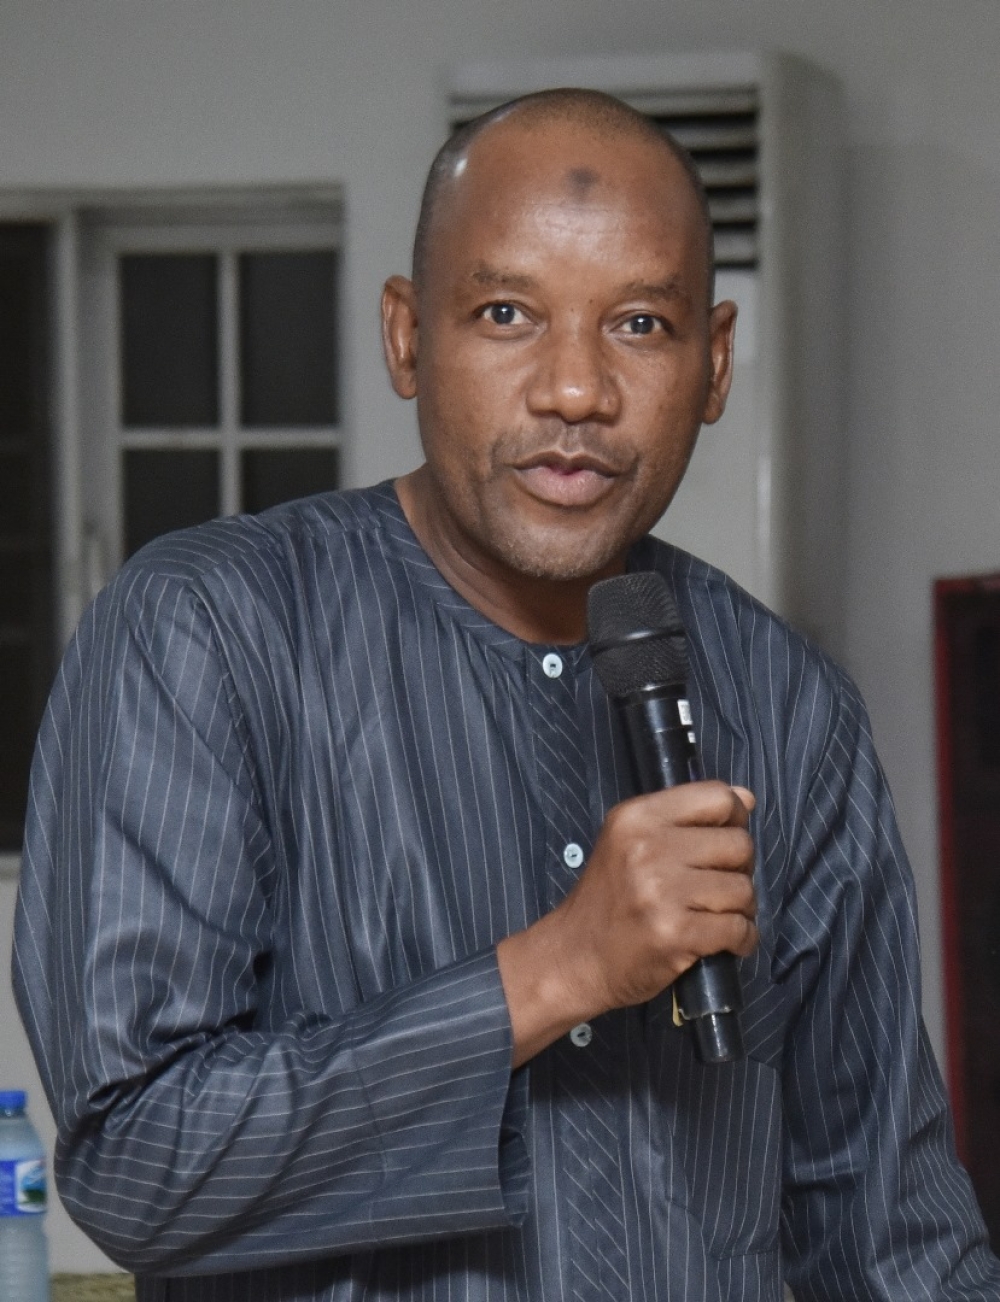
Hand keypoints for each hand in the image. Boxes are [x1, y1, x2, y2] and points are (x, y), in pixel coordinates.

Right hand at [496, 781, 756, 1065]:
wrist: (574, 957)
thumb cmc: (608, 901)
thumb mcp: (630, 842)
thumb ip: (684, 818)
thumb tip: (745, 799)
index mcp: (636, 817)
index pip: (716, 797)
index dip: (734, 818)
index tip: (724, 841)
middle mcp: (647, 848)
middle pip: (738, 843)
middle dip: (740, 868)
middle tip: (719, 887)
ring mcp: (660, 891)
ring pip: (743, 888)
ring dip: (742, 908)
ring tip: (718, 916)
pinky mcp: (674, 932)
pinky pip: (738, 928)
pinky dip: (742, 939)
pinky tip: (726, 942)